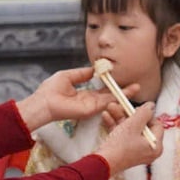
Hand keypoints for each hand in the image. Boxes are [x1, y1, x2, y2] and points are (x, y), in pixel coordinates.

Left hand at [16, 66, 139, 131]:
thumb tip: (93, 68)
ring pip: (110, 100)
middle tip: (136, 86)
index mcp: (84, 94)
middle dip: (123, 91)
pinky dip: (116, 98)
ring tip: (136, 88)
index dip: (112, 85)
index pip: (102, 90)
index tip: (122, 79)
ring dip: (123, 94)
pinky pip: (105, 102)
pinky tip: (125, 93)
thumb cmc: (50, 90)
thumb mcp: (68, 76)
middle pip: (110, 96)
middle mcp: (89, 101)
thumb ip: (82, 73)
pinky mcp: (89, 110)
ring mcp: (90, 106)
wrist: (43, 102)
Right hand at [94, 102, 162, 174]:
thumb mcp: (133, 124)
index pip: (157, 125)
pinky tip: (106, 116)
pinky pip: (122, 136)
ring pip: (130, 129)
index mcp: (155, 146)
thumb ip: (144, 113)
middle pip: (142, 126)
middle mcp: (148, 150)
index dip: (146, 114)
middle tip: (121, 105)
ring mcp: (135, 151)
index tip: (136, 108)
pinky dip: (115, 126)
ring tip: (110, 107)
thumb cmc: (120, 146)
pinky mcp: (124, 152)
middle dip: (129, 114)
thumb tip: (151, 105)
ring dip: (120, 117)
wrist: (102, 163)